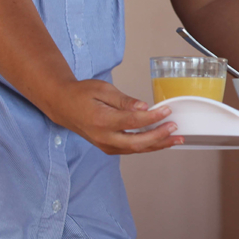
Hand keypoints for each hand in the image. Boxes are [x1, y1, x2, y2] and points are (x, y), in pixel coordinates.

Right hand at [43, 79, 181, 154]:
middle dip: (159, 136)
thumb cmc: (81, 94)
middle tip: (175, 127)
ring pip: (136, 149)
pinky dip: (148, 146)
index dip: (152, 117)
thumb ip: (124, 100)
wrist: (62, 105)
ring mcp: (105, 145)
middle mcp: (103, 137)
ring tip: (176, 139)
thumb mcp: (103, 89)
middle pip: (137, 142)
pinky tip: (161, 141)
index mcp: (101, 120)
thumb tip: (143, 107)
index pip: (133, 122)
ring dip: (158, 145)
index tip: (167, 110)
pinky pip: (131, 149)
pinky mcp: (108, 147)